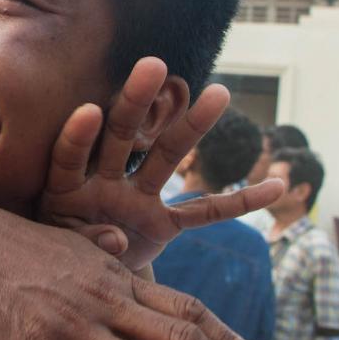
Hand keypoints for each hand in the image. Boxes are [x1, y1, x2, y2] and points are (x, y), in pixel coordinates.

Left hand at [38, 57, 283, 270]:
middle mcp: (104, 183)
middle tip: (153, 64)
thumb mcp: (63, 253)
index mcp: (66, 189)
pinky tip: (275, 186)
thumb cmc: (63, 256)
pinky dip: (238, 203)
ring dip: (192, 127)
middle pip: (121, 136)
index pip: (70, 156)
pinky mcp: (163, 223)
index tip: (90, 109)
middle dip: (136, 102)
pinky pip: (203, 213)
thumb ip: (85, 243)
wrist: (83, 276)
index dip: (79, 134)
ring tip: (220, 92)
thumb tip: (116, 239)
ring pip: (166, 158)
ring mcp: (137, 199)